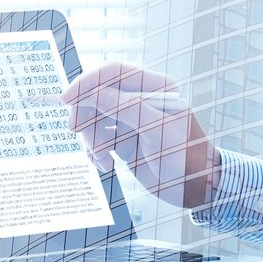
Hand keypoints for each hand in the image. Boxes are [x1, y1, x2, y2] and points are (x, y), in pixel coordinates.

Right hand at [62, 62, 218, 207]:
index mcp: (155, 87)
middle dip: (85, 113)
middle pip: (99, 94)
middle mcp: (141, 100)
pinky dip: (96, 151)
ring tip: (101, 158)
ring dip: (91, 138)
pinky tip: (106, 165)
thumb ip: (126, 108)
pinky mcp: (125, 140)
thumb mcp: (158, 130)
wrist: (195, 189)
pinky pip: (99, 138)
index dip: (88, 82)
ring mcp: (132, 120)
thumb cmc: (186, 157)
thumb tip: (93, 93)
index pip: (114, 72)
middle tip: (75, 130)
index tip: (67, 98)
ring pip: (95, 119)